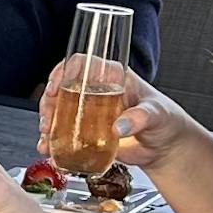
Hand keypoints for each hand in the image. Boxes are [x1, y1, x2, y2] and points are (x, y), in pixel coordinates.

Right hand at [43, 60, 196, 173]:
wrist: (166, 148)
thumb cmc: (166, 121)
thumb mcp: (157, 114)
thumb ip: (141, 117)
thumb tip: (121, 125)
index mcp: (113, 77)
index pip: (83, 63)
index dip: (64, 72)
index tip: (56, 87)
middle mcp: (97, 91)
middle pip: (64, 87)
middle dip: (49, 102)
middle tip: (49, 119)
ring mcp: (90, 112)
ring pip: (60, 110)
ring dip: (48, 122)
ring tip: (46, 136)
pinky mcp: (87, 133)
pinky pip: (65, 134)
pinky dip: (53, 142)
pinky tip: (48, 148)